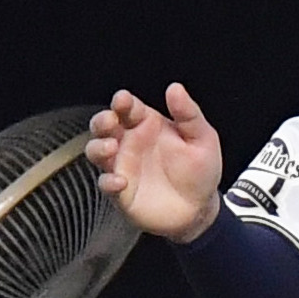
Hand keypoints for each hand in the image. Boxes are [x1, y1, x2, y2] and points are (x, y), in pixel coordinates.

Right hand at [85, 85, 226, 243]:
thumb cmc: (199, 171)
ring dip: (98, 147)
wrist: (201, 209)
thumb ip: (189, 114)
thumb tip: (175, 88)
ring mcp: (122, 166)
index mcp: (146, 124)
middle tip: (110, 120)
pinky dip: (108, 182)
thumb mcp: (202, 139)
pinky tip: (121, 181)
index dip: (122, 102)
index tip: (123, 100)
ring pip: (96, 151)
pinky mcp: (120, 191)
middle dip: (101, 120)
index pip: (127, 107)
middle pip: (103, 125)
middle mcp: (129, 142)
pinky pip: (105, 184)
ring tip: (111, 147)